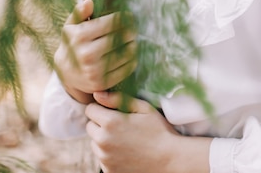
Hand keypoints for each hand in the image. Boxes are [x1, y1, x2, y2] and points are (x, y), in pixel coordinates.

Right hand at [54, 0, 136, 102]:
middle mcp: (87, 54)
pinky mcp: (103, 83)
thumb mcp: (71, 26)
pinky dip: (132, 59)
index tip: (128, 16)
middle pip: (122, 37)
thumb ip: (79, 12)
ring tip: (130, 41)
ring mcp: (95, 70)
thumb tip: (90, 2)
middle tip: (132, 28)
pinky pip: (128, 67)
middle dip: (130, 30)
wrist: (66, 74)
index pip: (112, 22)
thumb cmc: (73, 44)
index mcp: (79, 36)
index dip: (123, 18)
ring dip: (133, 44)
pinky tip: (128, 54)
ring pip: (128, 52)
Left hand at [86, 92, 210, 172]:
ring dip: (104, 139)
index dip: (101, 108)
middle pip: (90, 126)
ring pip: (95, 143)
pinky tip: (126, 151)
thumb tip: (97, 94)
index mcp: (111, 122)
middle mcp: (103, 140)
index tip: (113, 111)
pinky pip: (102, 157)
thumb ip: (118, 99)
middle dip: (101, 123)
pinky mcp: (108, 170)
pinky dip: (109, 154)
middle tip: (121, 125)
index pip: (90, 109)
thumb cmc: (160, 131)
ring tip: (125, 139)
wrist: (170, 159)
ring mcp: (104, 157)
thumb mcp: (144, 108)